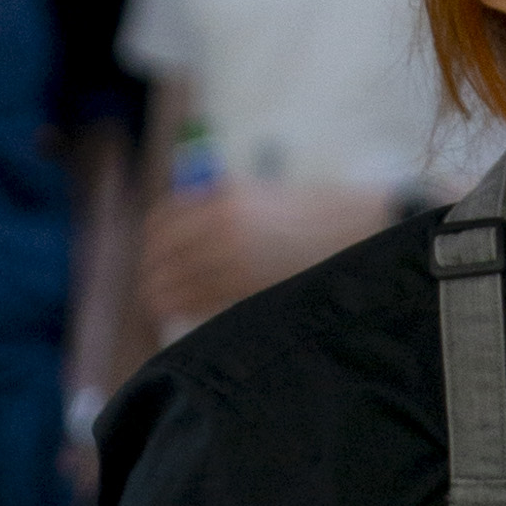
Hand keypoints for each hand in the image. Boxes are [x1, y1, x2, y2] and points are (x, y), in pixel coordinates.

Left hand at [140, 170, 384, 341]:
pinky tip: (185, 311)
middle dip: (151, 271)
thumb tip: (176, 233)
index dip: (151, 240)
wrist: (356, 231)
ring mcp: (233, 259)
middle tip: (150, 284)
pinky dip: (185, 308)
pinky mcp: (247, 288)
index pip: (162, 220)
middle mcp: (221, 225)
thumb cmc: (311, 211)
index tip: (151, 253)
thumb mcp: (259, 193)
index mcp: (222, 195)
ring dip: (160, 295)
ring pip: (173, 284)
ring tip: (160, 304)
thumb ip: (216, 206)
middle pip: (160, 253)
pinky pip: (198, 303)